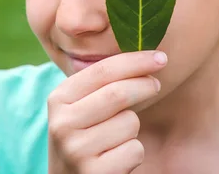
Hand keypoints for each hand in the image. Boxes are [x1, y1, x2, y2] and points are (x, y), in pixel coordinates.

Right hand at [47, 50, 166, 173]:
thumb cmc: (83, 138)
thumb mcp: (79, 109)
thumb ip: (100, 85)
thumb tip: (143, 56)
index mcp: (58, 100)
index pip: (102, 71)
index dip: (134, 61)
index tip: (160, 57)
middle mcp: (62, 123)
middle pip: (118, 93)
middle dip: (144, 85)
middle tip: (156, 84)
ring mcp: (76, 150)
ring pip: (129, 123)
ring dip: (133, 129)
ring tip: (116, 138)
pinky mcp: (95, 173)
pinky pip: (134, 150)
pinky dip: (134, 152)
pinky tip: (117, 159)